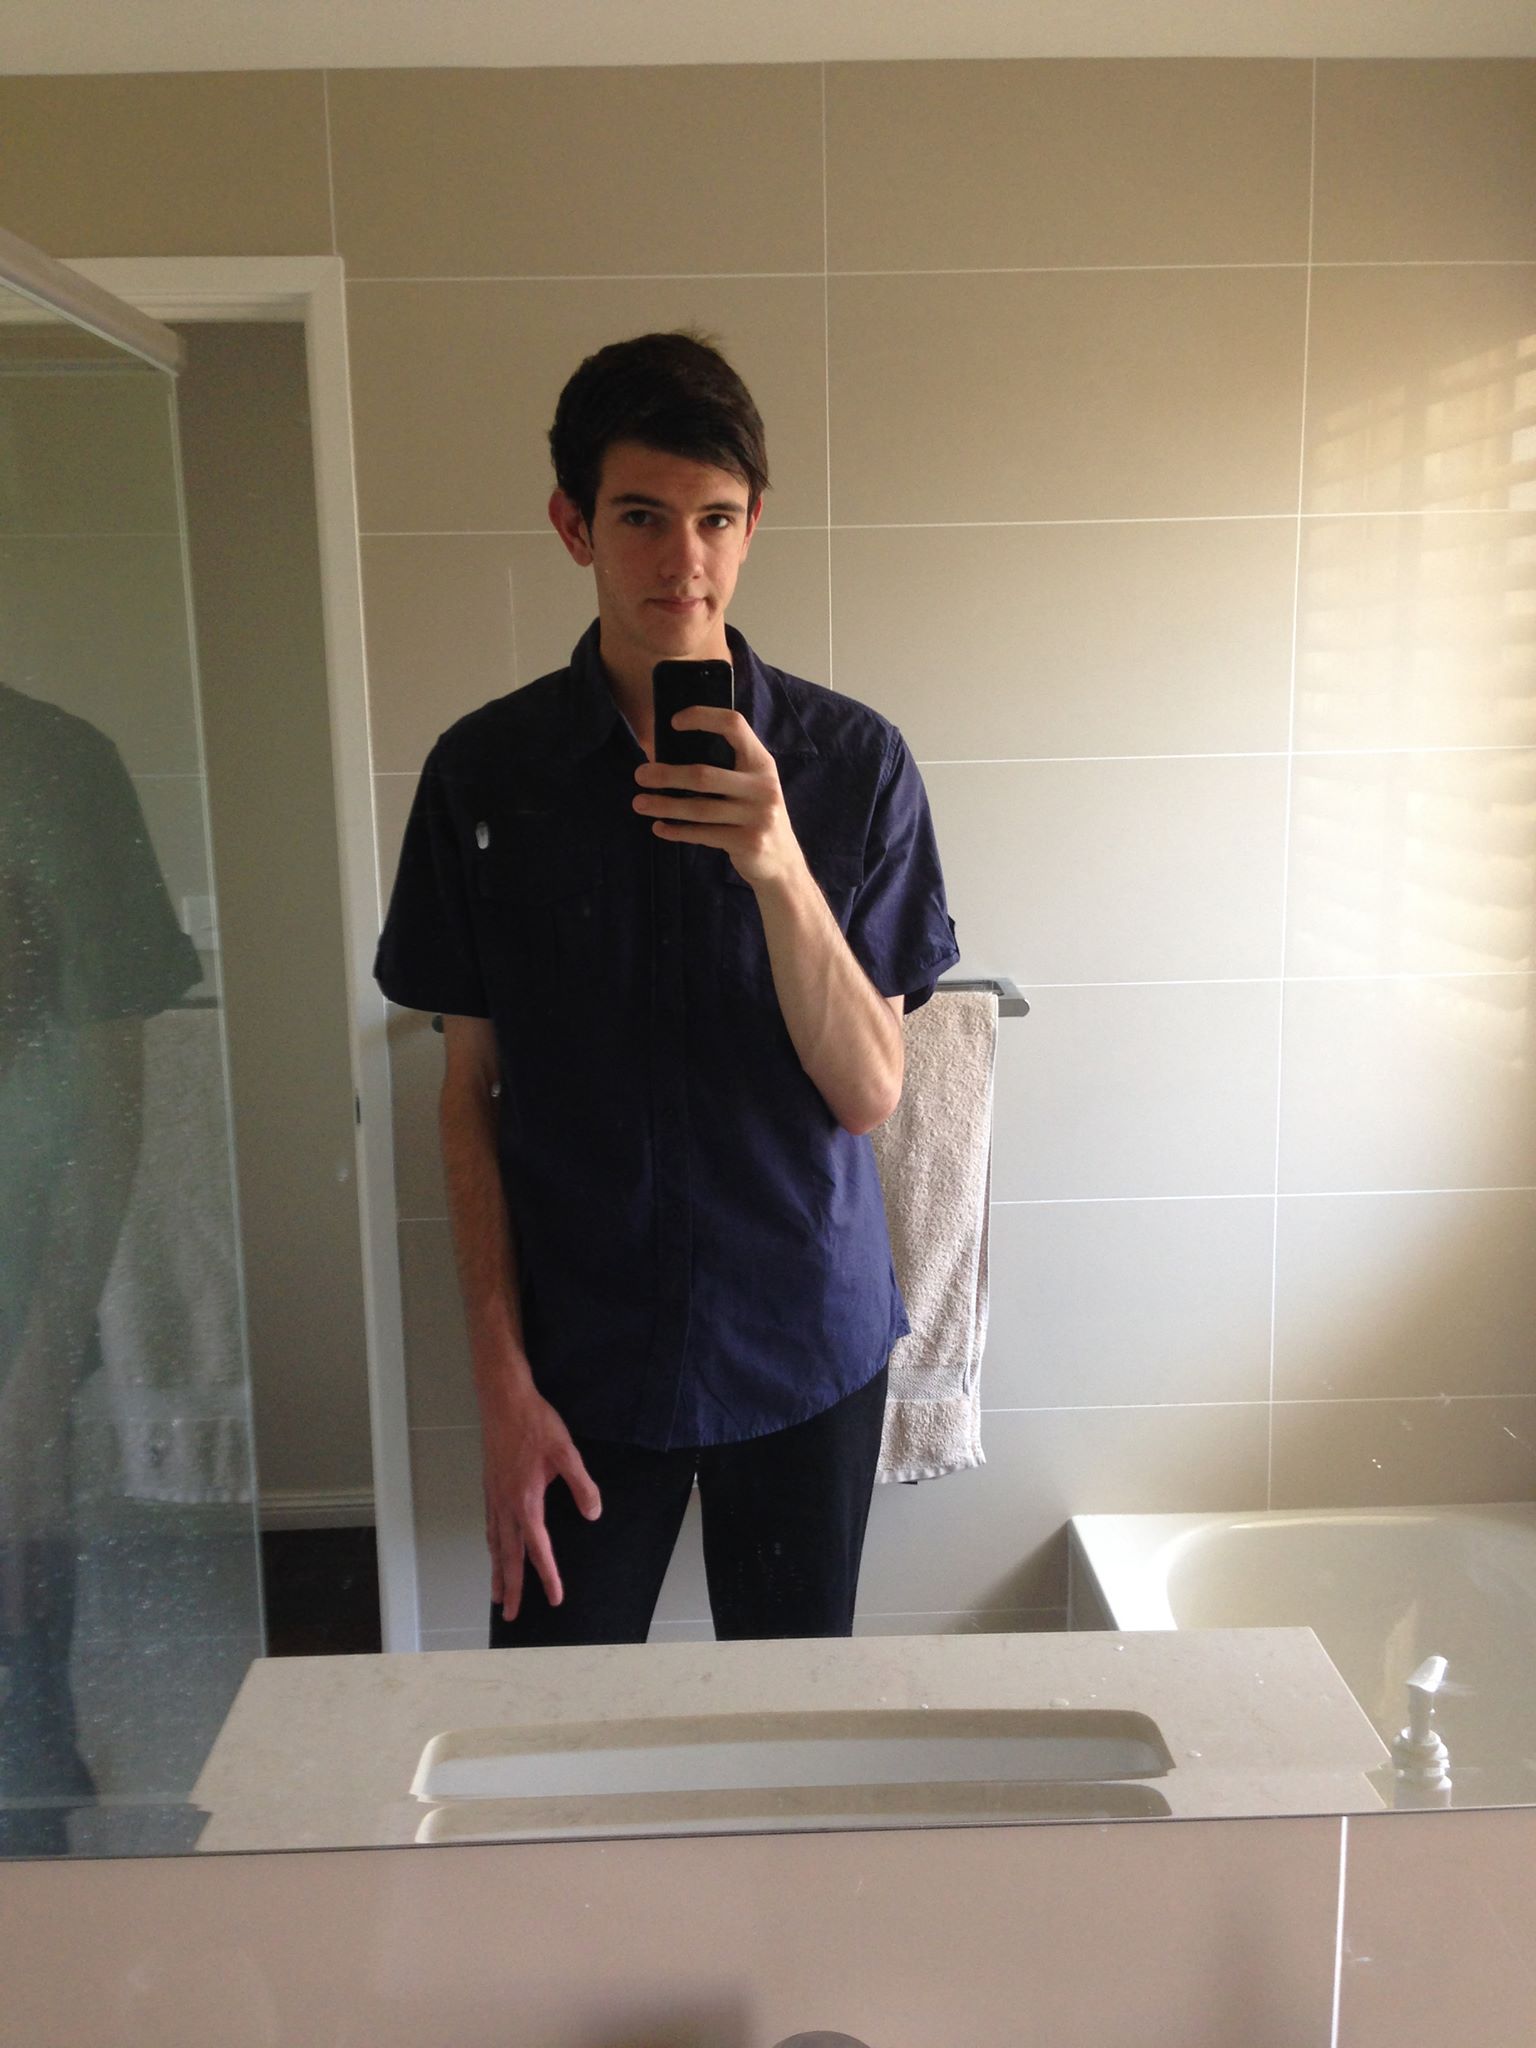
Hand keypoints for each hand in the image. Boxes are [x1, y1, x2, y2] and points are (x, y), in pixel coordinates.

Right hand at [479, 1381, 600, 1621]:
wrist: (503, 1399)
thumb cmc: (535, 1424)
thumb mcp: (566, 1453)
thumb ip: (581, 1486)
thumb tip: (593, 1514)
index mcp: (526, 1501)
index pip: (538, 1549)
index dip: (547, 1576)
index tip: (554, 1598)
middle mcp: (506, 1504)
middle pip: (508, 1556)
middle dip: (511, 1587)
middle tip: (510, 1615)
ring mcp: (494, 1496)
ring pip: (495, 1543)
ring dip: (497, 1571)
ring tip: (496, 1594)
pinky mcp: (490, 1486)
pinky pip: (490, 1526)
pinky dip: (492, 1546)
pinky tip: (495, 1549)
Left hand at [633, 707, 804, 888]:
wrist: (783, 862)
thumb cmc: (756, 815)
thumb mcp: (753, 785)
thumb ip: (728, 769)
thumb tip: (671, 756)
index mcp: (762, 763)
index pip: (734, 725)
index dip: (703, 717)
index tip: (674, 722)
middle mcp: (762, 786)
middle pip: (704, 775)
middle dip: (667, 775)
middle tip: (640, 775)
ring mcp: (757, 816)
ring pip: (699, 809)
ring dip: (664, 806)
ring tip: (639, 803)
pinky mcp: (747, 842)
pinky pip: (703, 835)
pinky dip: (677, 832)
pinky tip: (659, 828)